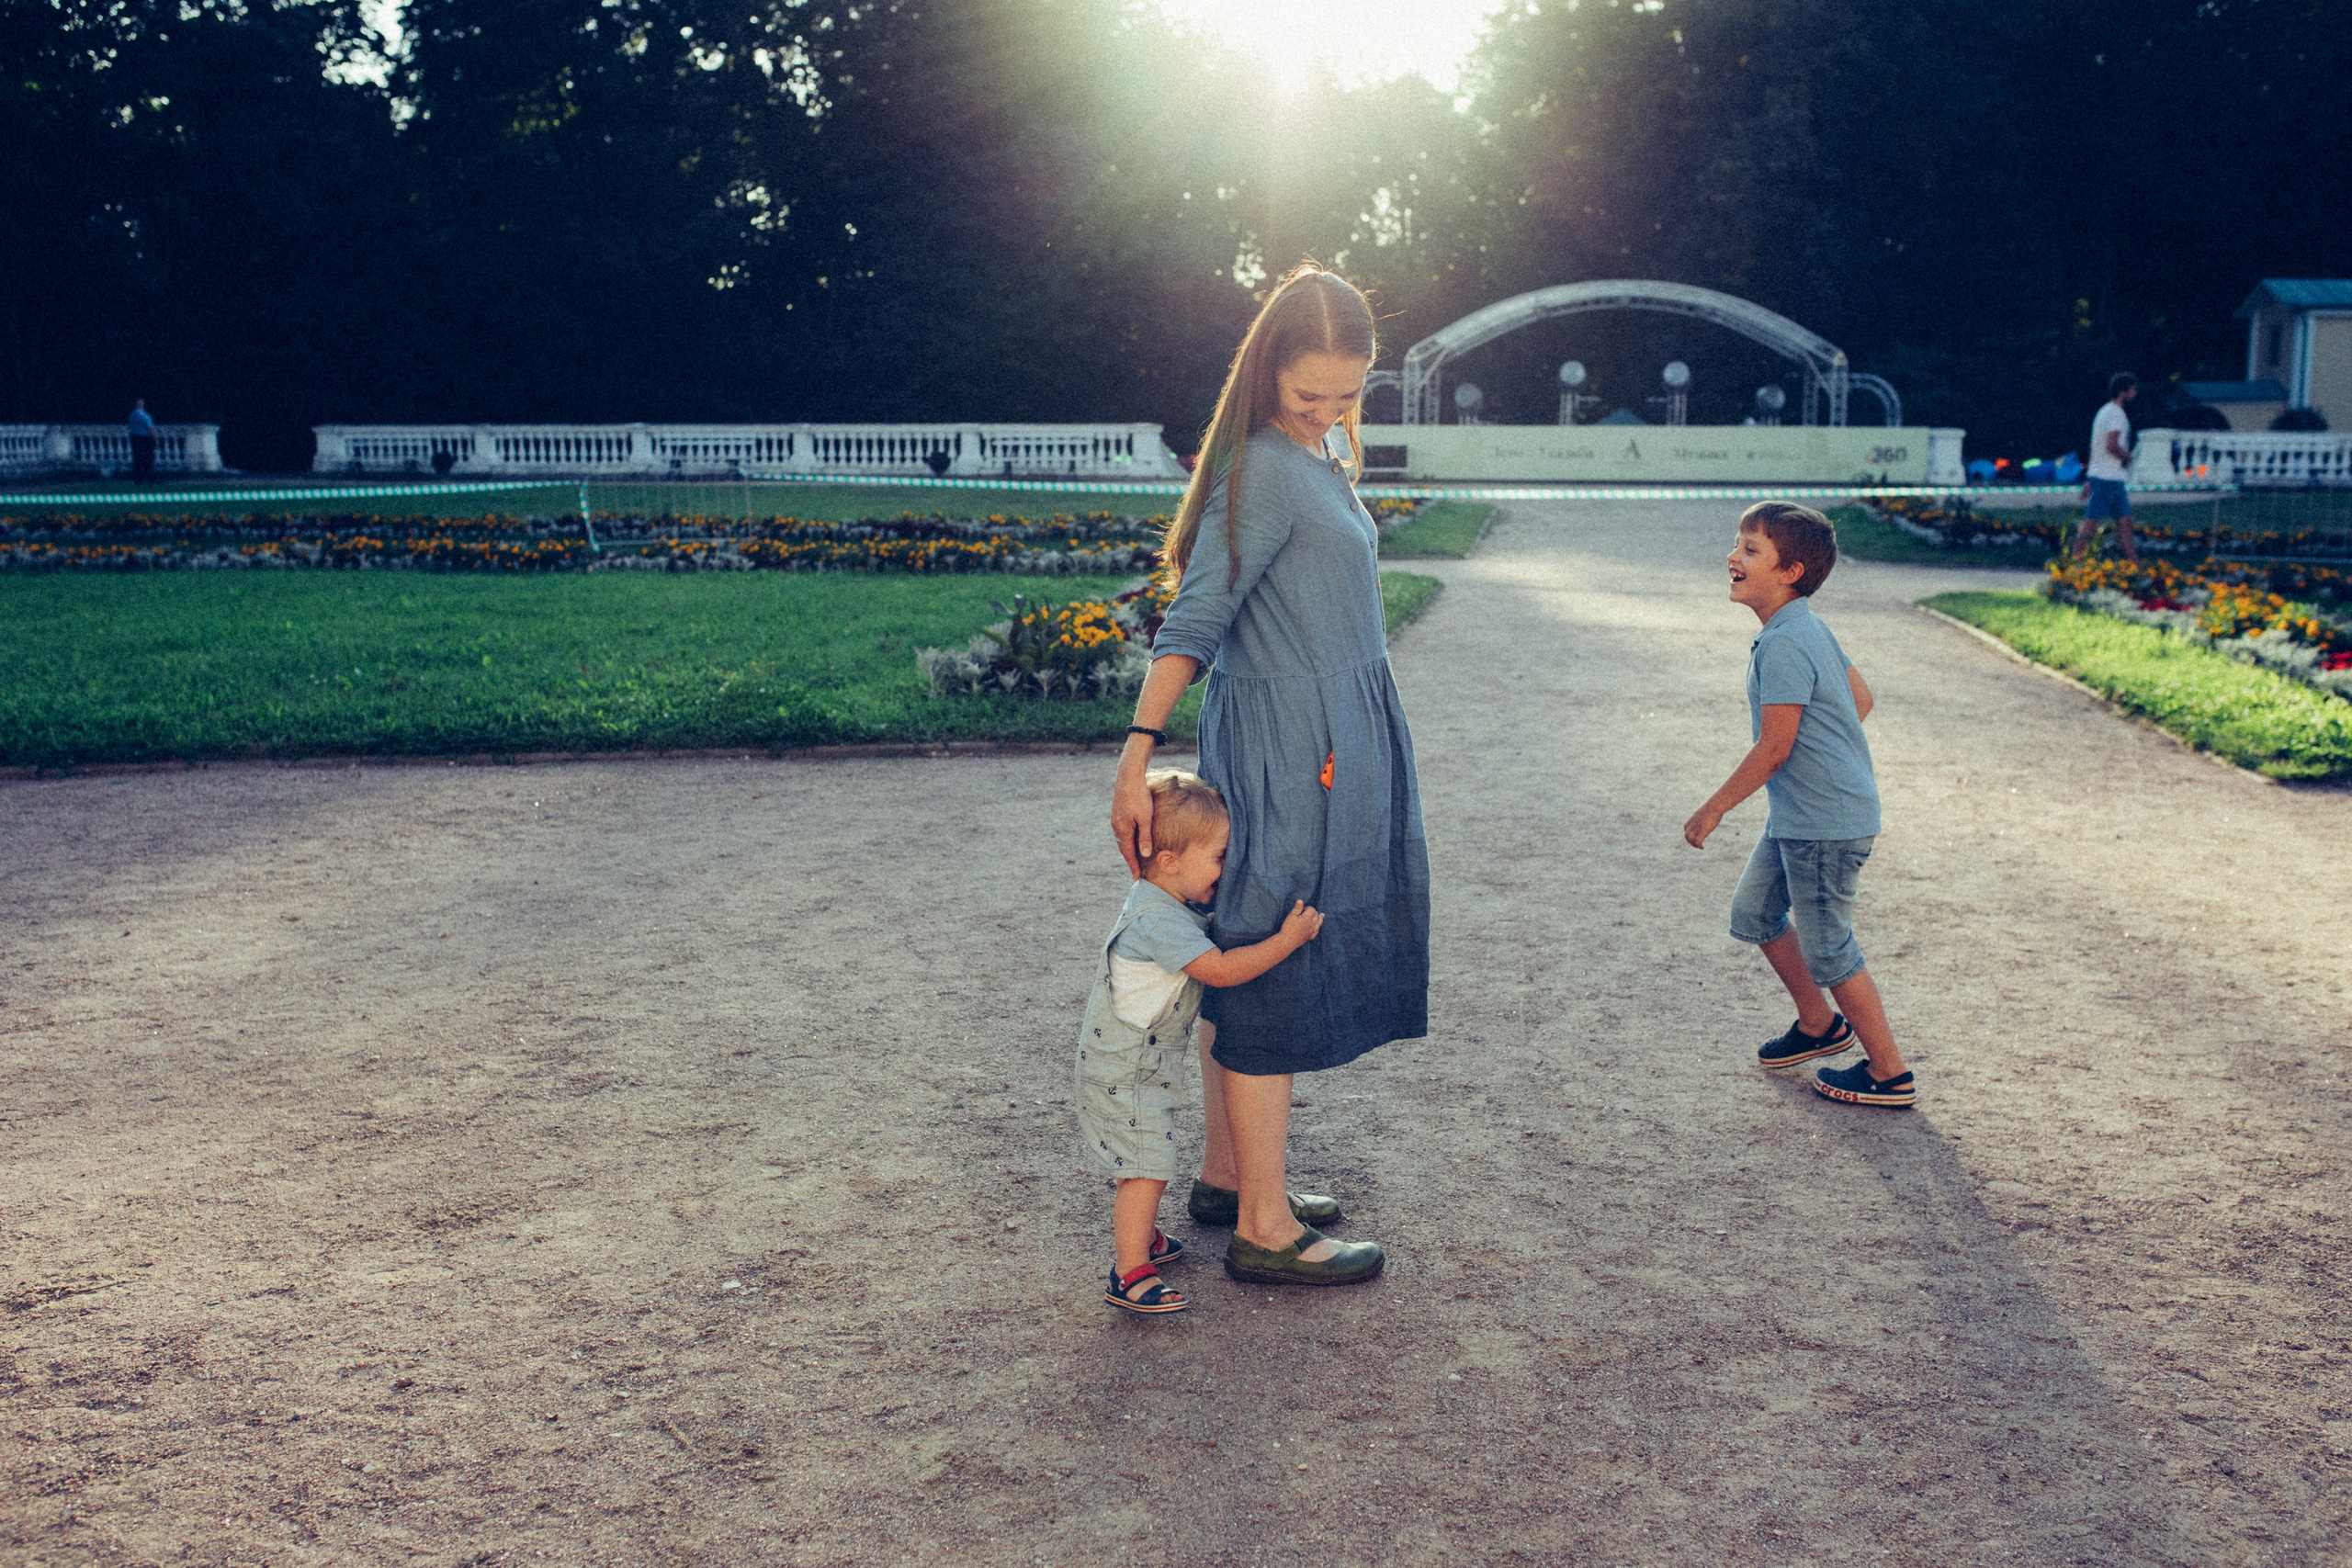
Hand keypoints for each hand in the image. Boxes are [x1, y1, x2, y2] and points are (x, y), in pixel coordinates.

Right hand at [1111, 759, 1155, 877]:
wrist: (1128, 776)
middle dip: (1130, 861)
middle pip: (1124, 849)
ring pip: (1122, 840)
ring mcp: (1116, 820)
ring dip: (1128, 850)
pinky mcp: (1118, 813)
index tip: (1137, 879)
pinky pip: (1122, 831)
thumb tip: (1145, 855)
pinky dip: (1127, 840)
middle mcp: (1117, 827)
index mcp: (1123, 830)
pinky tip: (1132, 839)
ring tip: (1135, 859)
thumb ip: (1145, 837)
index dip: (1133, 866)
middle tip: (1137, 872)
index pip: (1128, 854)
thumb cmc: (1140, 796)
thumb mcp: (1146, 818)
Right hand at [1278, 900, 1323, 944]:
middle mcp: (1312, 924)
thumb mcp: (1291, 916)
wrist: (1287, 941)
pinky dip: (1318, 927)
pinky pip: (1317, 931)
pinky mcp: (1310, 937)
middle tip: (1306, 912)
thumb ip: (1297, 908)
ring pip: (1319, 923)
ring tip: (1322, 915)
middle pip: (1316, 915)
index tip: (1301, 910)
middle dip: (1313, 912)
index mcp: (1307, 918)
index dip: (1307, 908)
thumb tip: (1300, 900)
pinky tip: (1317, 927)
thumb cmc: (1288, 928)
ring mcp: (1312, 931)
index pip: (1312, 910)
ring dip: (1320, 918)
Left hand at [1682, 805, 1722, 848]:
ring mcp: (1697, 828)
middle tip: (1697, 843)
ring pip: (1690, 840)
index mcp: (1693, 819)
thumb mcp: (1707, 809)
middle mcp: (1693, 824)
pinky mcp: (1703, 831)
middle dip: (1690, 841)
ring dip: (1694, 845)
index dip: (1689, 833)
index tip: (1695, 836)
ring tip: (1700, 846)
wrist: (1714, 806)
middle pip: (1686, 835)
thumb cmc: (1713, 806)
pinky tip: (1702, 847)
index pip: (1686, 828)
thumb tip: (1710, 812)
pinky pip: (1697, 842)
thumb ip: (1706, 813)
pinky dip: (1698, 846)